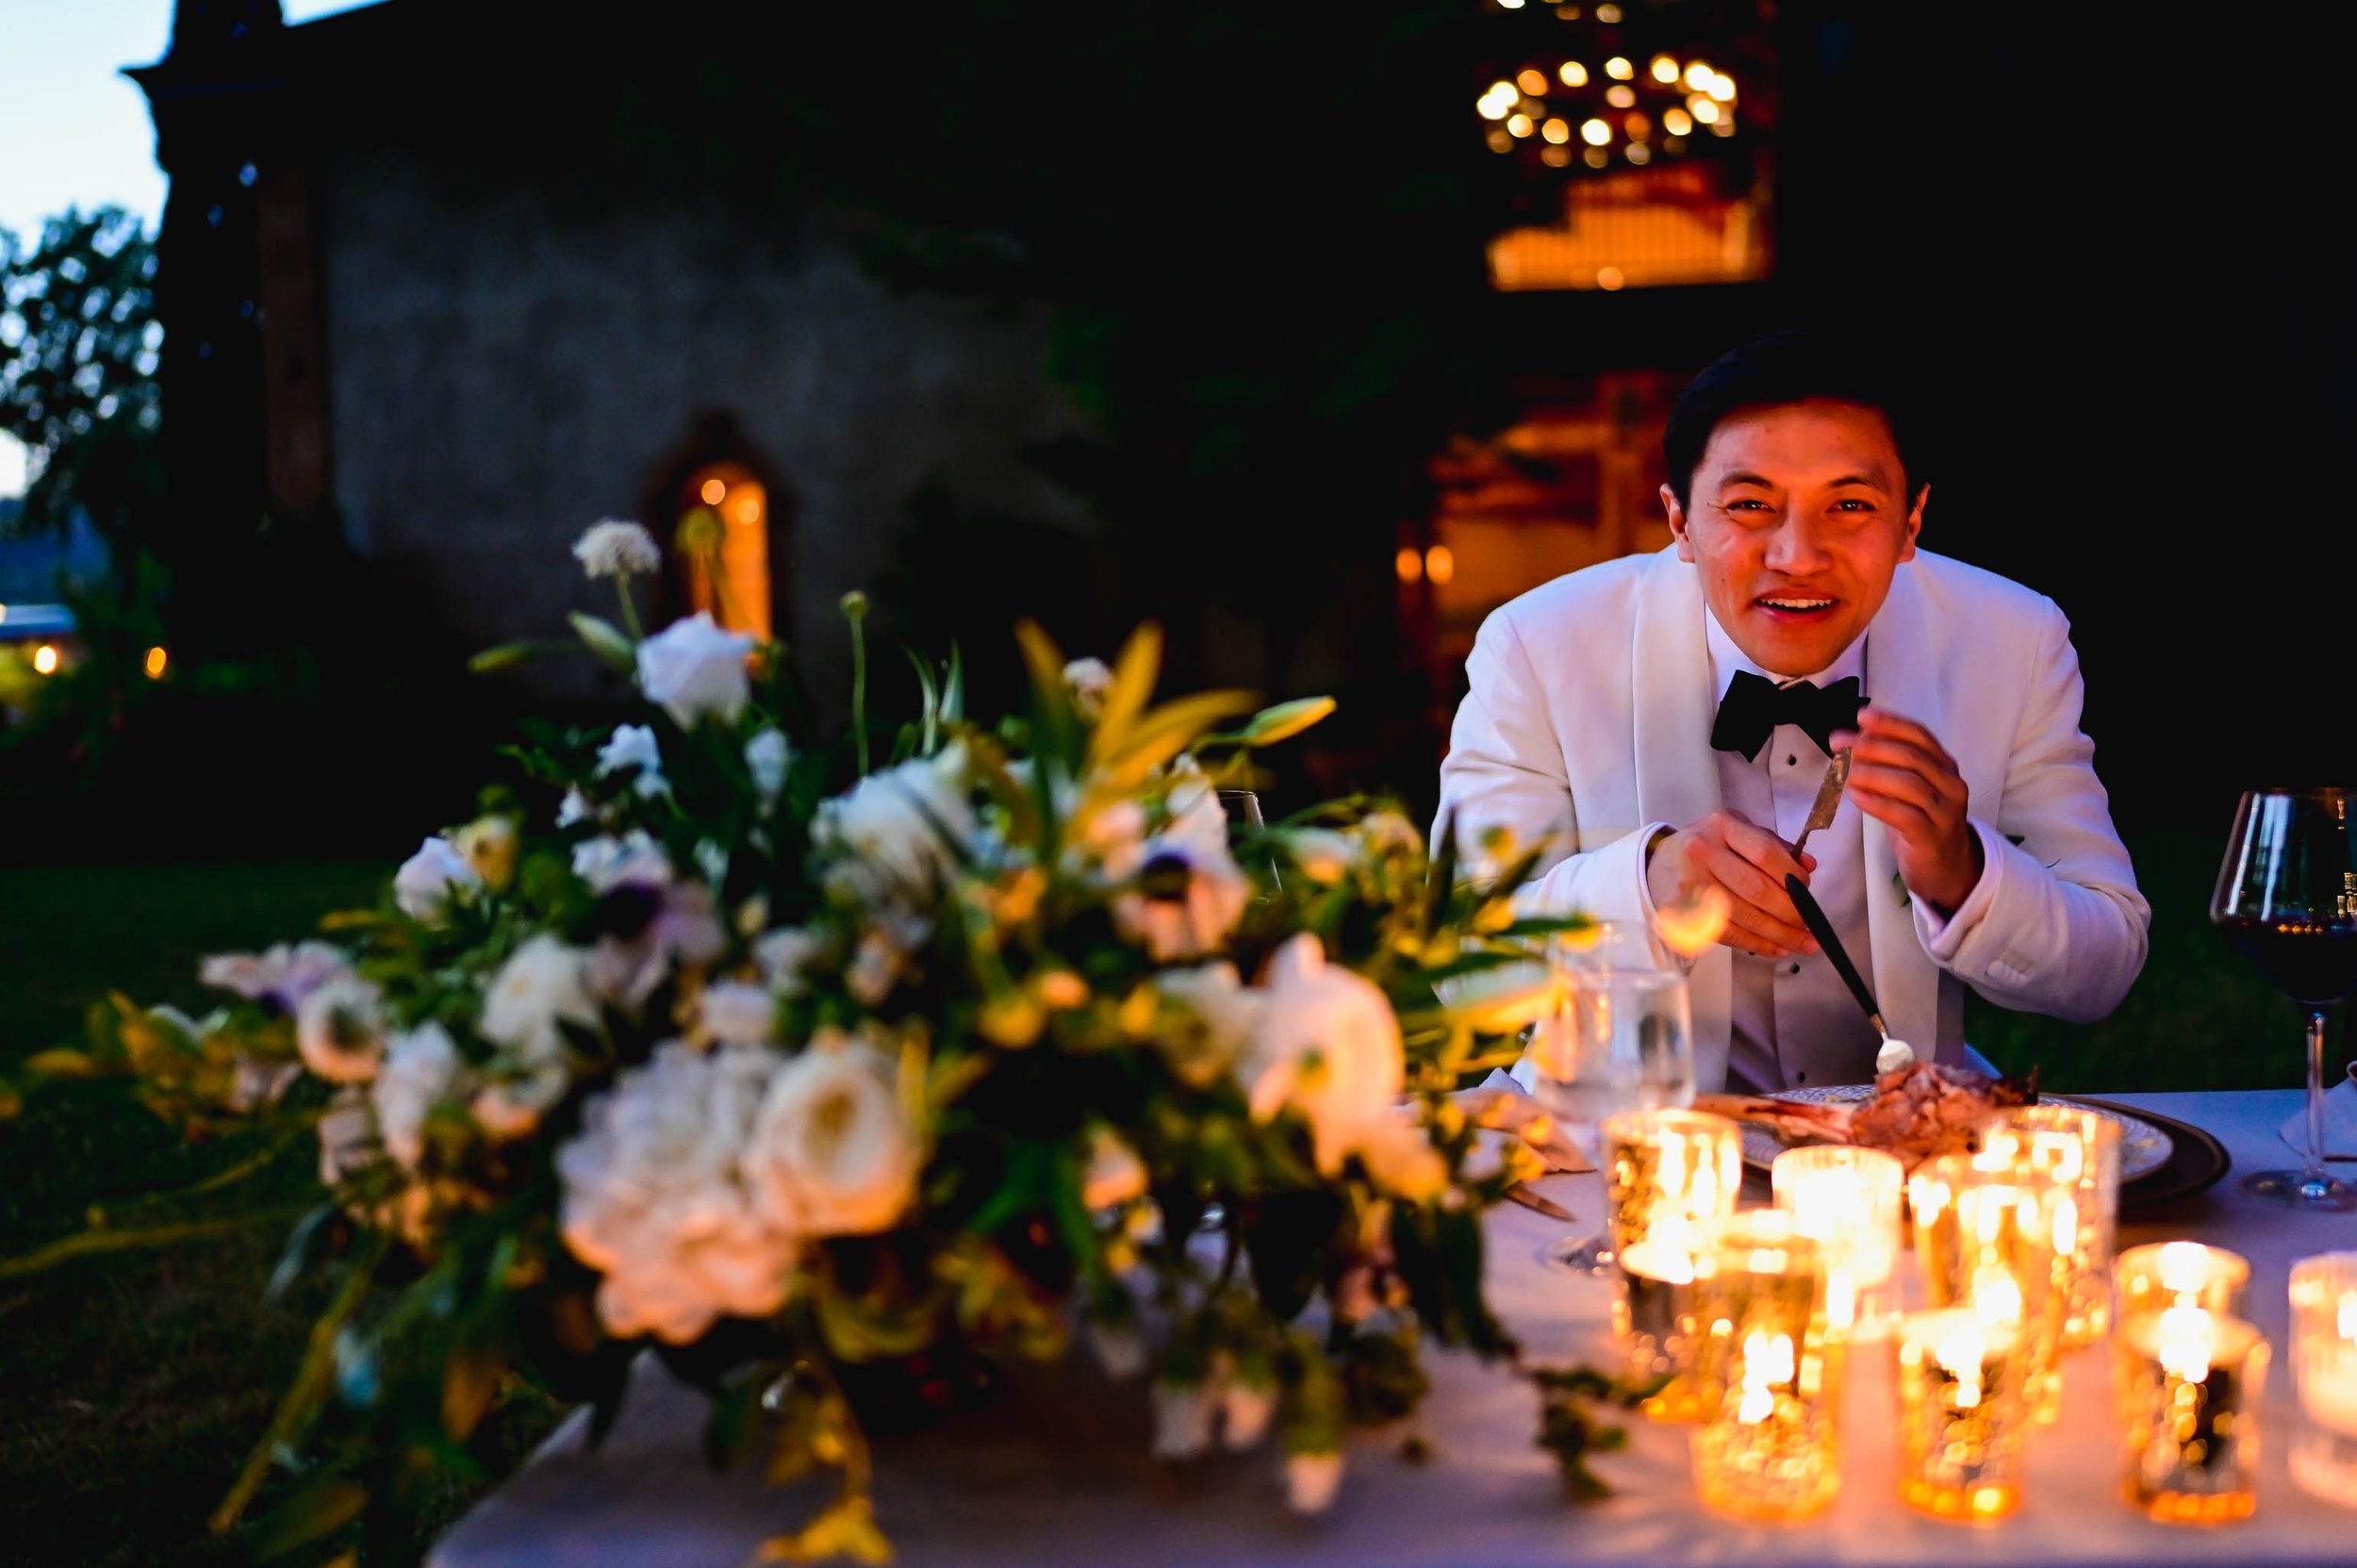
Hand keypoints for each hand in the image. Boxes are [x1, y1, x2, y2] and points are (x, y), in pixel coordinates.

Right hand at [1645, 809, 1818, 958]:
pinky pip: (1729, 933)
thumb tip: (1807, 865)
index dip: (1793, 876)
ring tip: (1802, 942)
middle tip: (1808, 924)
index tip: (1806, 890)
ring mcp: (1690, 885)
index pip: (1766, 853)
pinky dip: (1758, 944)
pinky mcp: (1684, 913)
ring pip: (1746, 916)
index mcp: (1722, 826)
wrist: (1656, 866)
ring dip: (1779, 934)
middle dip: (1790, 912)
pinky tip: (1777, 947)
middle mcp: (1702, 852)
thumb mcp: (1737, 833)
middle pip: (1757, 889)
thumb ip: (1773, 846)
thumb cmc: (1705, 849)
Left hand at [1834, 707, 1983, 915]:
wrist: (1946, 868)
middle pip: (1911, 757)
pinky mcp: (1932, 837)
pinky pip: (1904, 816)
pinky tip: (1855, 796)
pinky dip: (1877, 803)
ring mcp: (1945, 812)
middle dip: (1871, 747)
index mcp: (1944, 766)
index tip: (1861, 717)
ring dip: (1871, 774)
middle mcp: (1950, 784)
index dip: (1890, 723)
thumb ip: (1887, 765)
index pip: (1919, 736)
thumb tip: (1851, 739)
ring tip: (1843, 771)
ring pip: (1909, 784)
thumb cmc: (1919, 822)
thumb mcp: (1907, 789)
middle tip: (1839, 745)